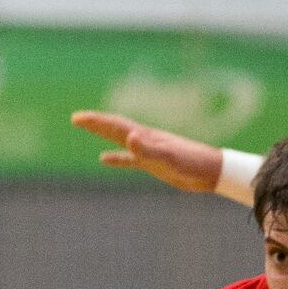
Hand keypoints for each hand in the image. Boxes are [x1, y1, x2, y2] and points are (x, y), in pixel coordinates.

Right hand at [70, 111, 222, 192]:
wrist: (211, 171)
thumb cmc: (192, 164)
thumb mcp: (168, 158)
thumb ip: (148, 149)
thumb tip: (129, 137)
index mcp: (145, 136)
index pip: (115, 125)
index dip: (96, 121)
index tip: (78, 118)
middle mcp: (145, 139)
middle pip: (114, 128)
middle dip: (95, 123)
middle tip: (76, 118)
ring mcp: (148, 151)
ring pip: (119, 140)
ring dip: (103, 134)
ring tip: (88, 129)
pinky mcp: (153, 163)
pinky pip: (129, 159)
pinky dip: (116, 157)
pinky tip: (105, 159)